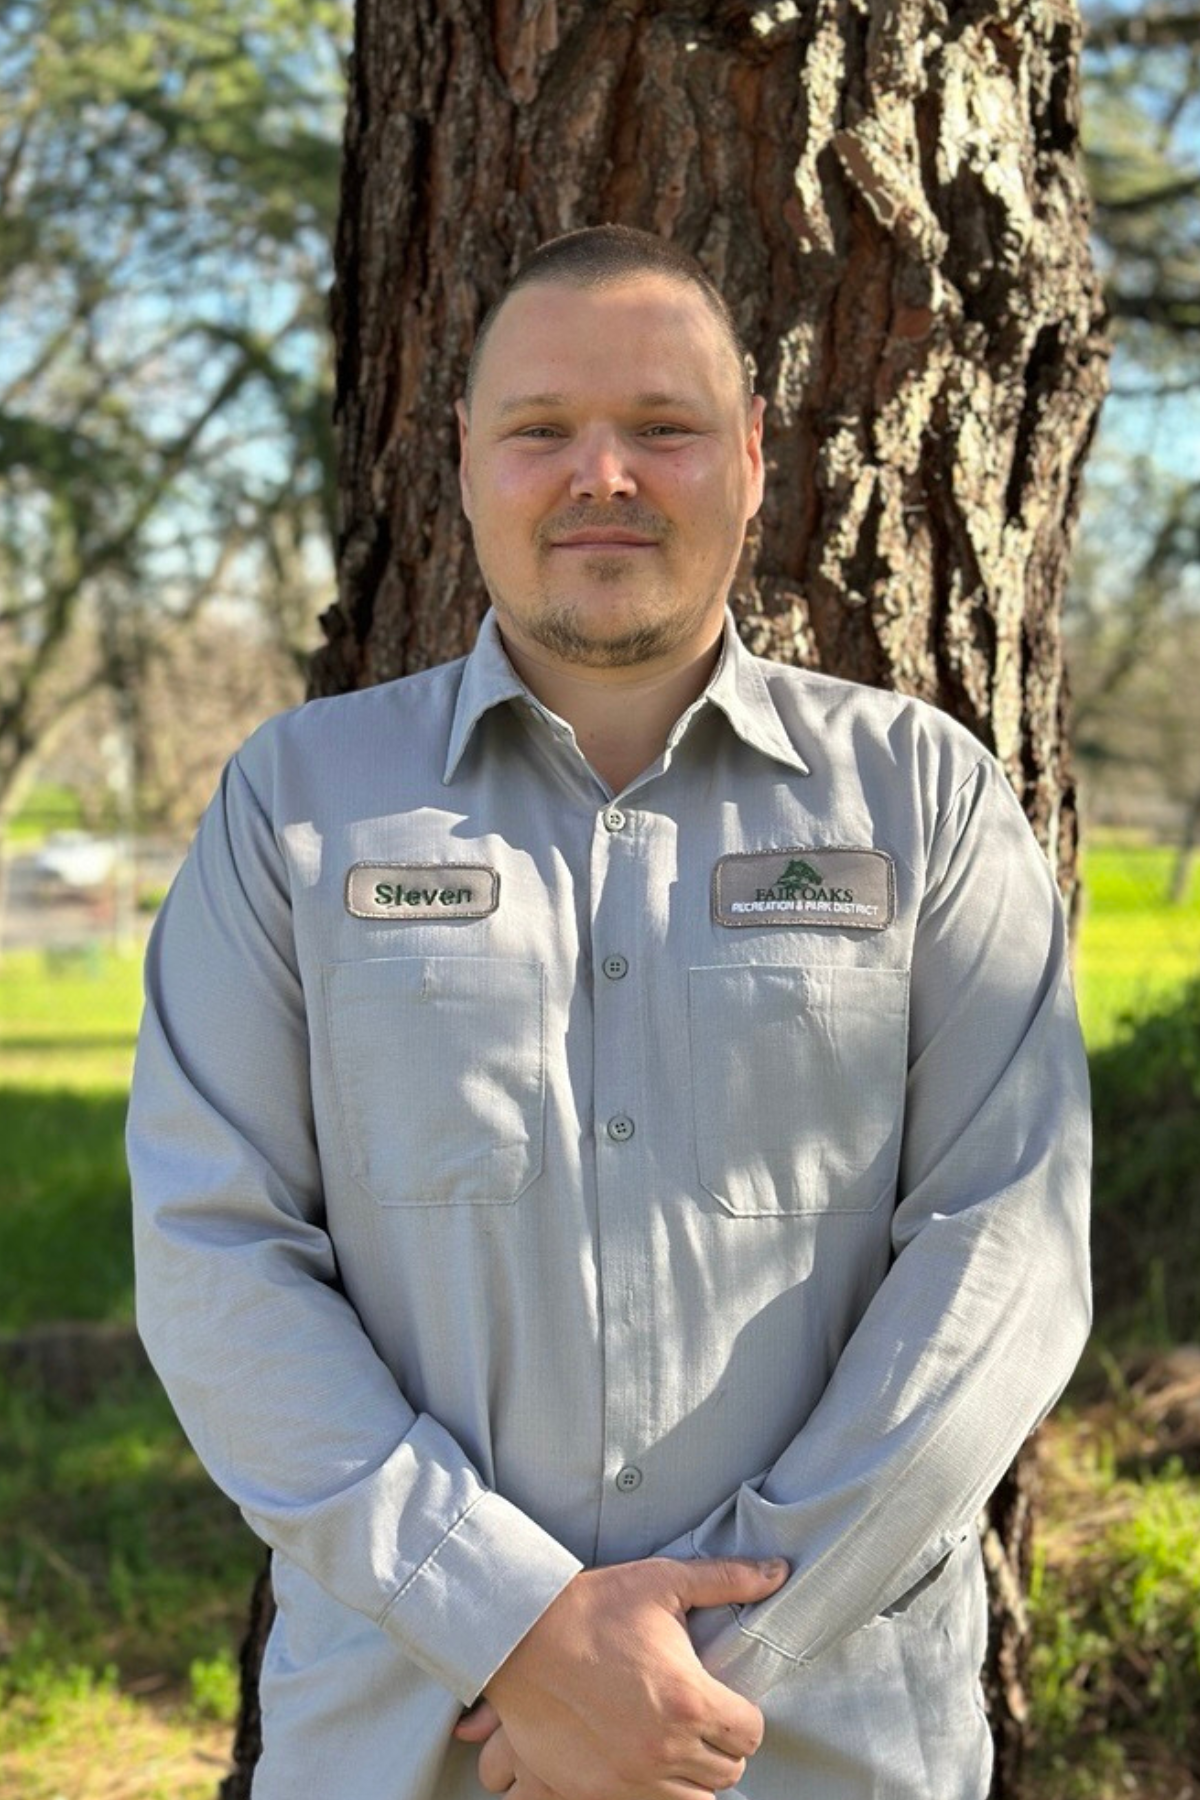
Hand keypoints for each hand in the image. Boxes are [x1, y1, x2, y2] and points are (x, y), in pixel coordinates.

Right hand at [457, 1555, 786, 1799]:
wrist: (520, 1637)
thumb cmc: (594, 1606)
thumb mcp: (662, 1582)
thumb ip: (727, 1579)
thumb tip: (779, 1571)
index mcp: (688, 1701)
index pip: (750, 1734)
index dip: (742, 1715)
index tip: (722, 1698)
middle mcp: (665, 1750)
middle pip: (727, 1774)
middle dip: (720, 1745)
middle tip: (697, 1715)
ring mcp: (629, 1778)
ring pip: (692, 1799)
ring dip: (690, 1772)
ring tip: (670, 1736)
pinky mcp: (596, 1792)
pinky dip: (651, 1786)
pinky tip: (639, 1753)